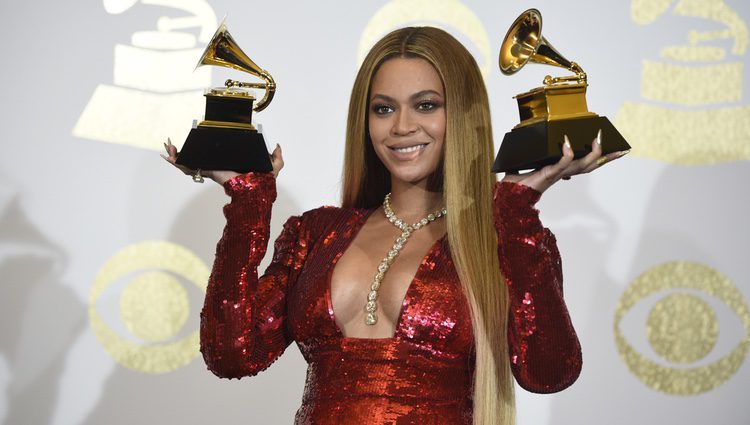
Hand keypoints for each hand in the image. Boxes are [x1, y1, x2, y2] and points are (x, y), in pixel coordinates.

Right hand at [160, 138, 284, 184]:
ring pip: (189, 162)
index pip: (212, 158)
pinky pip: (190, 167)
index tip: (193, 142)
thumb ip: (277, 156)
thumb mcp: (274, 166)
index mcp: (229, 165)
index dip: (201, 151)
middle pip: (197, 159)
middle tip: (172, 144)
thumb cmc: (265, 184)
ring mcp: (212, 170)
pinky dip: (178, 161)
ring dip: (176, 154)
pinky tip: (168, 155)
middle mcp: (218, 167)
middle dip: (183, 152)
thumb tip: (276, 145)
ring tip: (167, 146)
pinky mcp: (209, 171)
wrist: (257, 191)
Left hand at [501, 130, 628, 193]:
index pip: (586, 163)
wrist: (509, 195)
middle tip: (620, 148)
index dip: (602, 158)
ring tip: (597, 139)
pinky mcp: (548, 173)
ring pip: (582, 165)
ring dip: (592, 153)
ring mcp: (557, 173)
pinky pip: (562, 163)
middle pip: (591, 165)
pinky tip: (568, 142)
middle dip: (607, 158)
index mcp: (561, 170)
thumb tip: (528, 144)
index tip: (617, 151)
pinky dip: (567, 153)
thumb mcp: (528, 165)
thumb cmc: (518, 183)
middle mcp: (563, 172)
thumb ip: (532, 157)